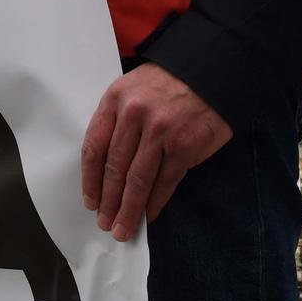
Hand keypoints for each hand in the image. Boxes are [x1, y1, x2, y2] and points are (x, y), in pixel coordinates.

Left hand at [79, 62, 230, 240]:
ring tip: (122, 229)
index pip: (94, 147)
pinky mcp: (184, 146)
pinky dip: (155, 203)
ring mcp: (160, 132)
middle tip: (104, 223)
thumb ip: (116, 119)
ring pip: (137, 180)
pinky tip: (148, 216)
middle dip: (107, 201)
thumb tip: (105, 166)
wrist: (211, 71)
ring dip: (128, 210)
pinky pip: (165, 181)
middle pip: (114, 168)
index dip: (90, 180)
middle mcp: (134, 115)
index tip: (90, 201)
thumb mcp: (132, 88)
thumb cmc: (168, 82)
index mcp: (115, 100)